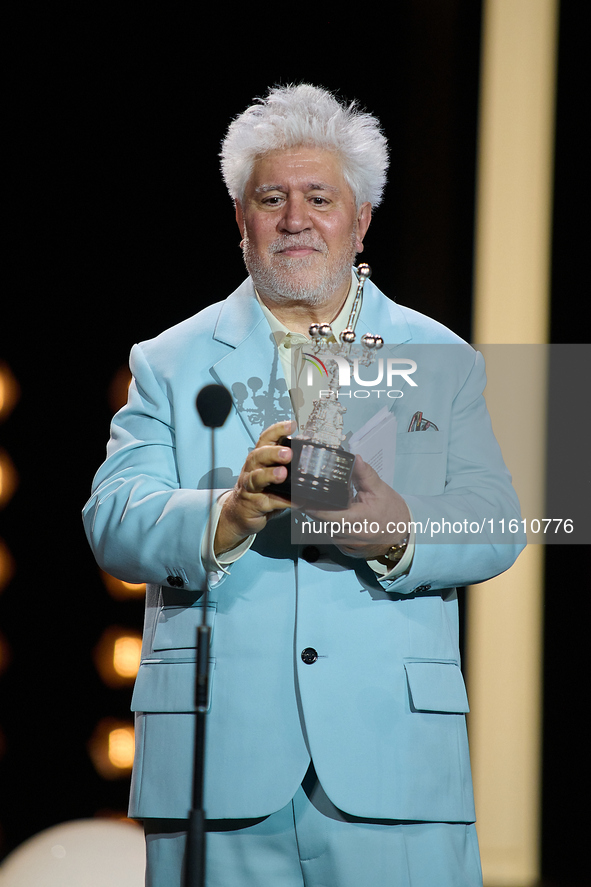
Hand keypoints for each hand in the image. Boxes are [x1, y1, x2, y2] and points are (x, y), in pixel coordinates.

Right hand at [214, 420, 294, 555]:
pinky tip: (295, 501)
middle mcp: (251, 469)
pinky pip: (268, 502)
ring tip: (283, 474)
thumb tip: (310, 456)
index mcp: (259, 458)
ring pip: (257, 478)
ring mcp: (249, 487)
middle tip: (287, 453)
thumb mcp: (270, 471)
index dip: (277, 430)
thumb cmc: (259, 489)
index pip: (265, 439)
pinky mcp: (253, 504)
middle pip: (258, 455)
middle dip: (272, 453)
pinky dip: (282, 501)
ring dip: (270, 474)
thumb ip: (286, 463)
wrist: (239, 513)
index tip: (291, 425)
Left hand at [306, 455, 410, 559]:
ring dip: (320, 512)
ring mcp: (344, 543)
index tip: (298, 494)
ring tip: (325, 499)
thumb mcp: (380, 489)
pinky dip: (327, 520)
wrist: (401, 534)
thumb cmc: (391, 511)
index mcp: (358, 519)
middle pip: (319, 519)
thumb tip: (354, 458)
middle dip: (312, 505)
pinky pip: (328, 531)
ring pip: (321, 526)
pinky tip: (334, 511)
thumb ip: (365, 474)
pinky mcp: (342, 547)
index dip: (310, 505)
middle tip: (306, 490)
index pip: (326, 515)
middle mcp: (348, 535)